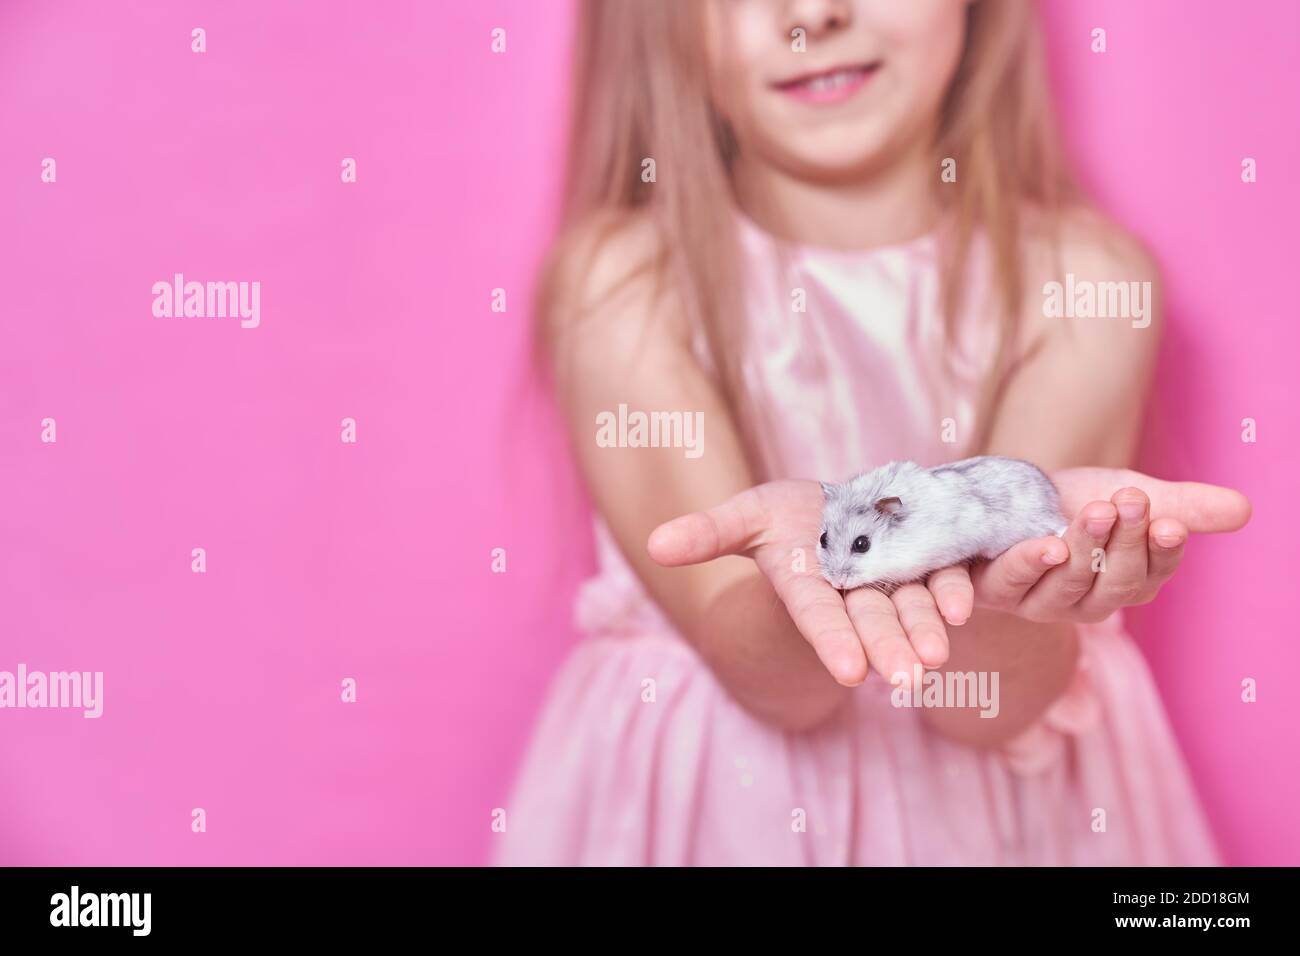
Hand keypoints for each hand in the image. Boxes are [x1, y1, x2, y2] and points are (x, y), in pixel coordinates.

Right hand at [647, 480, 951, 687]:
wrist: (842, 513)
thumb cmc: (786, 520)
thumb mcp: (746, 517)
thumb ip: (707, 534)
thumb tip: (654, 545)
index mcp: (806, 584)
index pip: (818, 617)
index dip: (832, 642)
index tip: (851, 672)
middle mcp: (851, 590)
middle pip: (870, 622)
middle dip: (889, 649)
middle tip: (910, 678)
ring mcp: (893, 579)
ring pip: (910, 607)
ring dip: (925, 630)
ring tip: (939, 656)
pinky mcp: (928, 560)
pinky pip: (943, 577)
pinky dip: (954, 591)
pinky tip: (965, 605)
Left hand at [939, 468, 1251, 623]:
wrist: (1001, 502)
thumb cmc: (1070, 504)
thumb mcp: (1126, 497)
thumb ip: (1180, 505)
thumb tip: (1243, 509)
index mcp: (1125, 583)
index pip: (1153, 574)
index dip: (1162, 551)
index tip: (1170, 523)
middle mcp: (1086, 602)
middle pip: (1115, 581)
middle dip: (1125, 541)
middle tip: (1131, 501)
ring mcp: (1040, 601)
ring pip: (1069, 581)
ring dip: (1085, 545)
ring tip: (1098, 509)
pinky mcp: (997, 588)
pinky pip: (1015, 580)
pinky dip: (1032, 563)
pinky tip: (1049, 546)